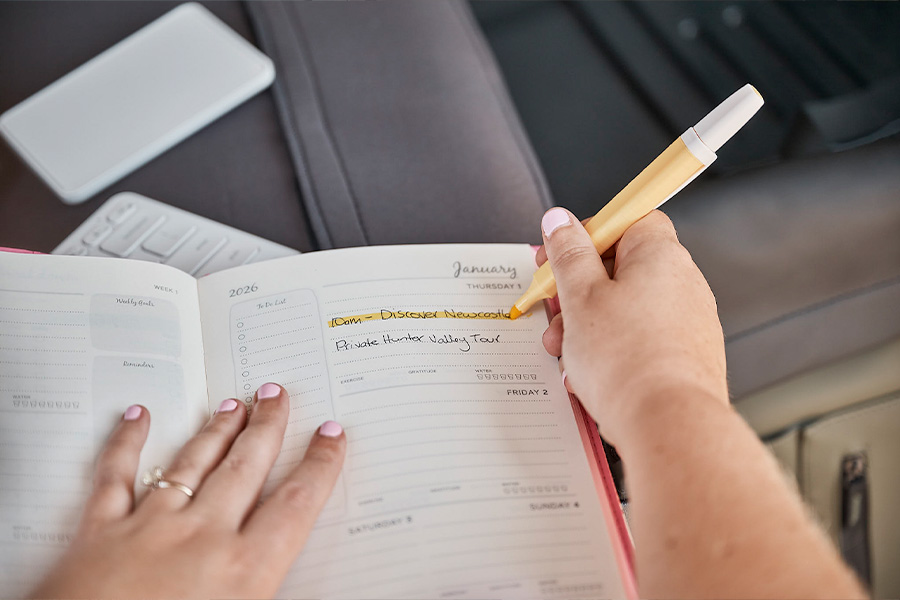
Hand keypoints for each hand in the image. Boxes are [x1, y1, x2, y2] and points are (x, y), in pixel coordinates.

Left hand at [32, 383, 345, 599]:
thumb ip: (266, 591)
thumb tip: (288, 581)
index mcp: (243, 572)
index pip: (296, 504)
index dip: (319, 465)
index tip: (329, 437)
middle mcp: (201, 538)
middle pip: (246, 468)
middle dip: (268, 427)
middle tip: (278, 397)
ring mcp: (149, 528)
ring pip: (193, 463)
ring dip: (218, 430)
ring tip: (233, 404)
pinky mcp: (98, 531)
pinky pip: (113, 476)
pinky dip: (125, 443)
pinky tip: (136, 418)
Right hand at [537, 208, 726, 444]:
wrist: (668, 424)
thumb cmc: (628, 361)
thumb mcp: (580, 297)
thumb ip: (568, 253)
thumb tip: (560, 220)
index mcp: (661, 255)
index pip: (628, 219)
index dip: (590, 234)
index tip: (561, 254)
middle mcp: (683, 283)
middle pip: (621, 268)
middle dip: (579, 291)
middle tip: (554, 311)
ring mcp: (689, 322)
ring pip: (626, 310)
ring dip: (589, 327)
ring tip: (567, 353)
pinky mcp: (686, 356)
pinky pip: (641, 341)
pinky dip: (612, 352)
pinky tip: (590, 375)